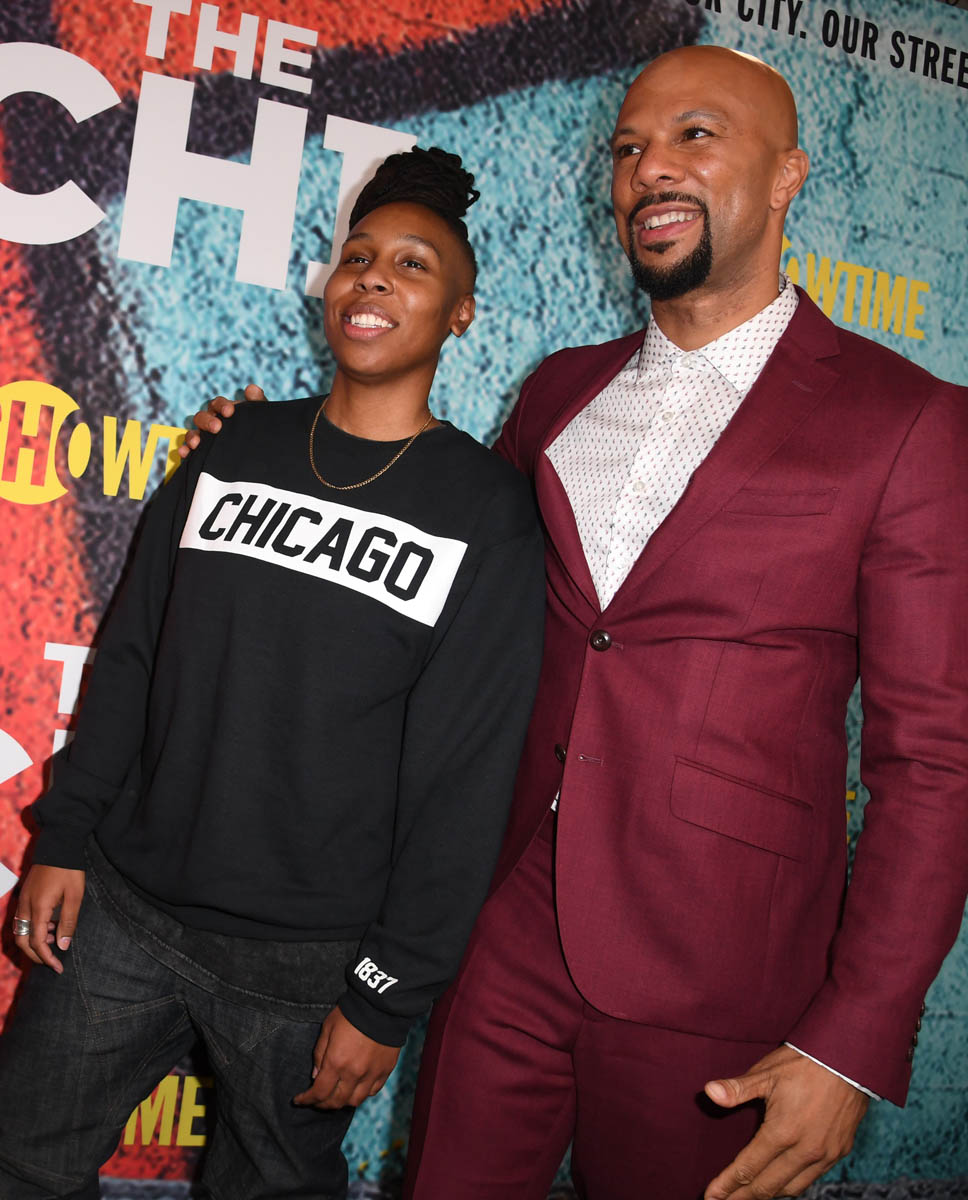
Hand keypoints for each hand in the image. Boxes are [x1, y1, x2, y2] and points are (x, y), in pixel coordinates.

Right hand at [13, 865, 85, 972]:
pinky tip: (52, 926)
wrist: (59, 845)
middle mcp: (25, 906)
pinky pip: (24, 920)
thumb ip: (69, 922)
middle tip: (54, 961)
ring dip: (35, 941)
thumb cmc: (69, 870)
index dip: (47, 958)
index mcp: (38, 908)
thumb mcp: (75, 897)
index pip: (37, 943)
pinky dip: (34, 929)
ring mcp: (23, 900)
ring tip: (57, 940)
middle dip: (37, 954)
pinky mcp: (25, 896)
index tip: (58, 968)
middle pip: (23, 941)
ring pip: (21, 931)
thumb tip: (64, 946)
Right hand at [177, 383, 266, 457]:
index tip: (230, 412)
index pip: (218, 403)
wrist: (259, 453)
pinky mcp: (201, 452)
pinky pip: (189, 450)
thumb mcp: (260, 417)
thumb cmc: (257, 429)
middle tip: (217, 428)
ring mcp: (205, 437)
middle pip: (202, 417)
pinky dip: (185, 450)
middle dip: (207, 421)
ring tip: (196, 443)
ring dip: (192, 436)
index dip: (222, 405)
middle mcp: (211, 422)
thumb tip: (251, 388)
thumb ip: (257, 402)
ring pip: (193, 433)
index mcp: (224, 411)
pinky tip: (185, 453)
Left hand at [293, 1007, 399, 1109]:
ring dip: (342, 1102)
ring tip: (336, 1096)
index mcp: (336, 1062)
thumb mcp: (328, 1028)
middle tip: (315, 1100)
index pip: (318, 1092)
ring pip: (355, 1101)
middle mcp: (354, 1073)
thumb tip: (316, 1075)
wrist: (381, 1004)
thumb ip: (319, 1053)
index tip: (299, 1100)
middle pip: (336, 1102)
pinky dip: (362, 1093)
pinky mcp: (385, 1070)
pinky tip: (356, 1088)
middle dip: (322, 1104)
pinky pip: (372, 1091)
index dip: (306, 1100)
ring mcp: (371, 1074)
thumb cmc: (351, 1013)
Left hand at [704, 1045, 868, 1198]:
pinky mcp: (839, 1151)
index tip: (710, 1196)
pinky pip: (812, 1178)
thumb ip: (737, 1088)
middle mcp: (805, 1150)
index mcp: (782, 1132)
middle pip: (768, 1186)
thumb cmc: (803, 1062)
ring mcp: (825, 1154)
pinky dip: (793, 1185)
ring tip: (750, 1196)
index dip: (727, 1184)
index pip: (748, 1167)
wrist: (849, 1058)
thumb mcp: (767, 1072)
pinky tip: (782, 1182)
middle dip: (743, 1197)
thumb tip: (708, 1092)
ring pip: (792, 1187)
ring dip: (769, 1194)